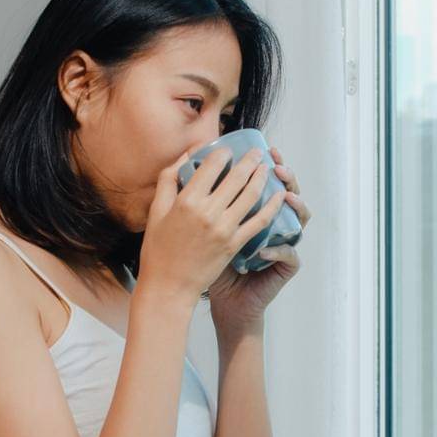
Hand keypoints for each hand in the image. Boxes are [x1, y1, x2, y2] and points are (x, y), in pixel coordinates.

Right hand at [139, 145, 287, 303]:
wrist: (169, 286)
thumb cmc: (158, 249)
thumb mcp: (156, 210)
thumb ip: (169, 179)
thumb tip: (187, 155)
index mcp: (187, 200)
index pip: (212, 165)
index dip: (222, 152)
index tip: (227, 150)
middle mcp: (208, 212)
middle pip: (236, 177)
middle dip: (249, 160)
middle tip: (256, 152)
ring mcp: (224, 228)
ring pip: (251, 195)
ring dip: (262, 178)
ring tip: (266, 167)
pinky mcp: (235, 244)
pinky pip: (259, 221)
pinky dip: (272, 206)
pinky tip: (279, 196)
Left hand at [207, 145, 311, 330]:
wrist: (219, 298)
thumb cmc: (208, 261)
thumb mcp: (202, 226)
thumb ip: (200, 198)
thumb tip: (188, 164)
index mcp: (255, 211)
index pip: (268, 182)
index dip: (269, 165)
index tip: (263, 149)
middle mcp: (274, 224)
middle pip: (289, 192)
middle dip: (287, 177)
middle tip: (277, 165)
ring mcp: (282, 243)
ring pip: (301, 219)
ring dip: (296, 206)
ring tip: (284, 196)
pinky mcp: (284, 266)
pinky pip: (290, 254)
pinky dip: (279, 249)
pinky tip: (265, 247)